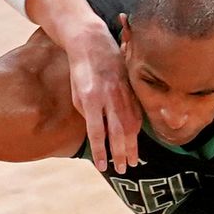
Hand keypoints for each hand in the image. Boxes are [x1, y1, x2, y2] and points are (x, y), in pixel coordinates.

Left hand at [65, 30, 140, 172]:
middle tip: (123, 169)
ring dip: (132, 145)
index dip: (100, 151)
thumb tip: (100, 134)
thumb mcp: (77, 95)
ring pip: (130, 124)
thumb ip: (88, 115)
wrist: (93, 44)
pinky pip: (136, 113)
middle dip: (120, 153)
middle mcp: (109, 97)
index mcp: (91, 99)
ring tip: (132, 161)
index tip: (103, 167)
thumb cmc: (80, 72)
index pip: (96, 132)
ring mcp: (122, 93)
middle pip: (117, 132)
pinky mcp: (131, 89)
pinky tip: (135, 142)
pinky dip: (136, 130)